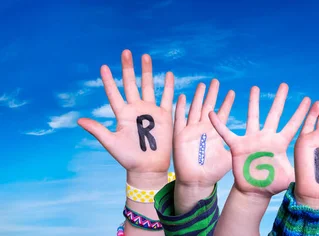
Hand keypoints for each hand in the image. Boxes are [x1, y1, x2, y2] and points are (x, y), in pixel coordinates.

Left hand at [78, 50, 173, 178]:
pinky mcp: (164, 116)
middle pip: (132, 84)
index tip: (104, 67)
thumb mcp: (111, 143)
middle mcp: (136, 109)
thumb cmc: (128, 158)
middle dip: (129, 68)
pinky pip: (167, 98)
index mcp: (122, 114)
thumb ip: (97, 130)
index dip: (109, 81)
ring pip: (149, 86)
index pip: (114, 93)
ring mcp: (150, 111)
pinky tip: (169, 74)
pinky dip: (168, 87)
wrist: (147, 167)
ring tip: (146, 56)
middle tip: (126, 52)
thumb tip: (79, 120)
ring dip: (148, 72)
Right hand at [173, 79, 234, 187]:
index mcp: (215, 132)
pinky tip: (181, 96)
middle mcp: (204, 129)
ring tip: (202, 85)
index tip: (232, 92)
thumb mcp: (230, 157)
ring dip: (198, 97)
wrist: (197, 182)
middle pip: (208, 107)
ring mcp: (191, 131)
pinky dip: (180, 108)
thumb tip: (258, 145)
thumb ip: (239, 148)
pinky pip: (180, 119)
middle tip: (216, 81)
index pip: (222, 113)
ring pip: (195, 109)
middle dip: (212, 94)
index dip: (226, 103)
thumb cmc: (214, 172)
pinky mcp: (180, 136)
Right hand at [209, 84, 310, 196]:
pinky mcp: (237, 146)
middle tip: (284, 84)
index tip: (310, 100)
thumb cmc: (272, 184)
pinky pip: (226, 133)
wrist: (254, 191)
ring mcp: (252, 140)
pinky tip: (212, 114)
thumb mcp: (288, 178)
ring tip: (255, 87)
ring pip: (253, 117)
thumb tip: (312, 173)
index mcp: (280, 143)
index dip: (301, 114)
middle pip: (274, 114)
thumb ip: (299, 173)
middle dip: (279, 99)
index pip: (293, 125)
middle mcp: (266, 137)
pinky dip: (219, 124)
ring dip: (253, 103)